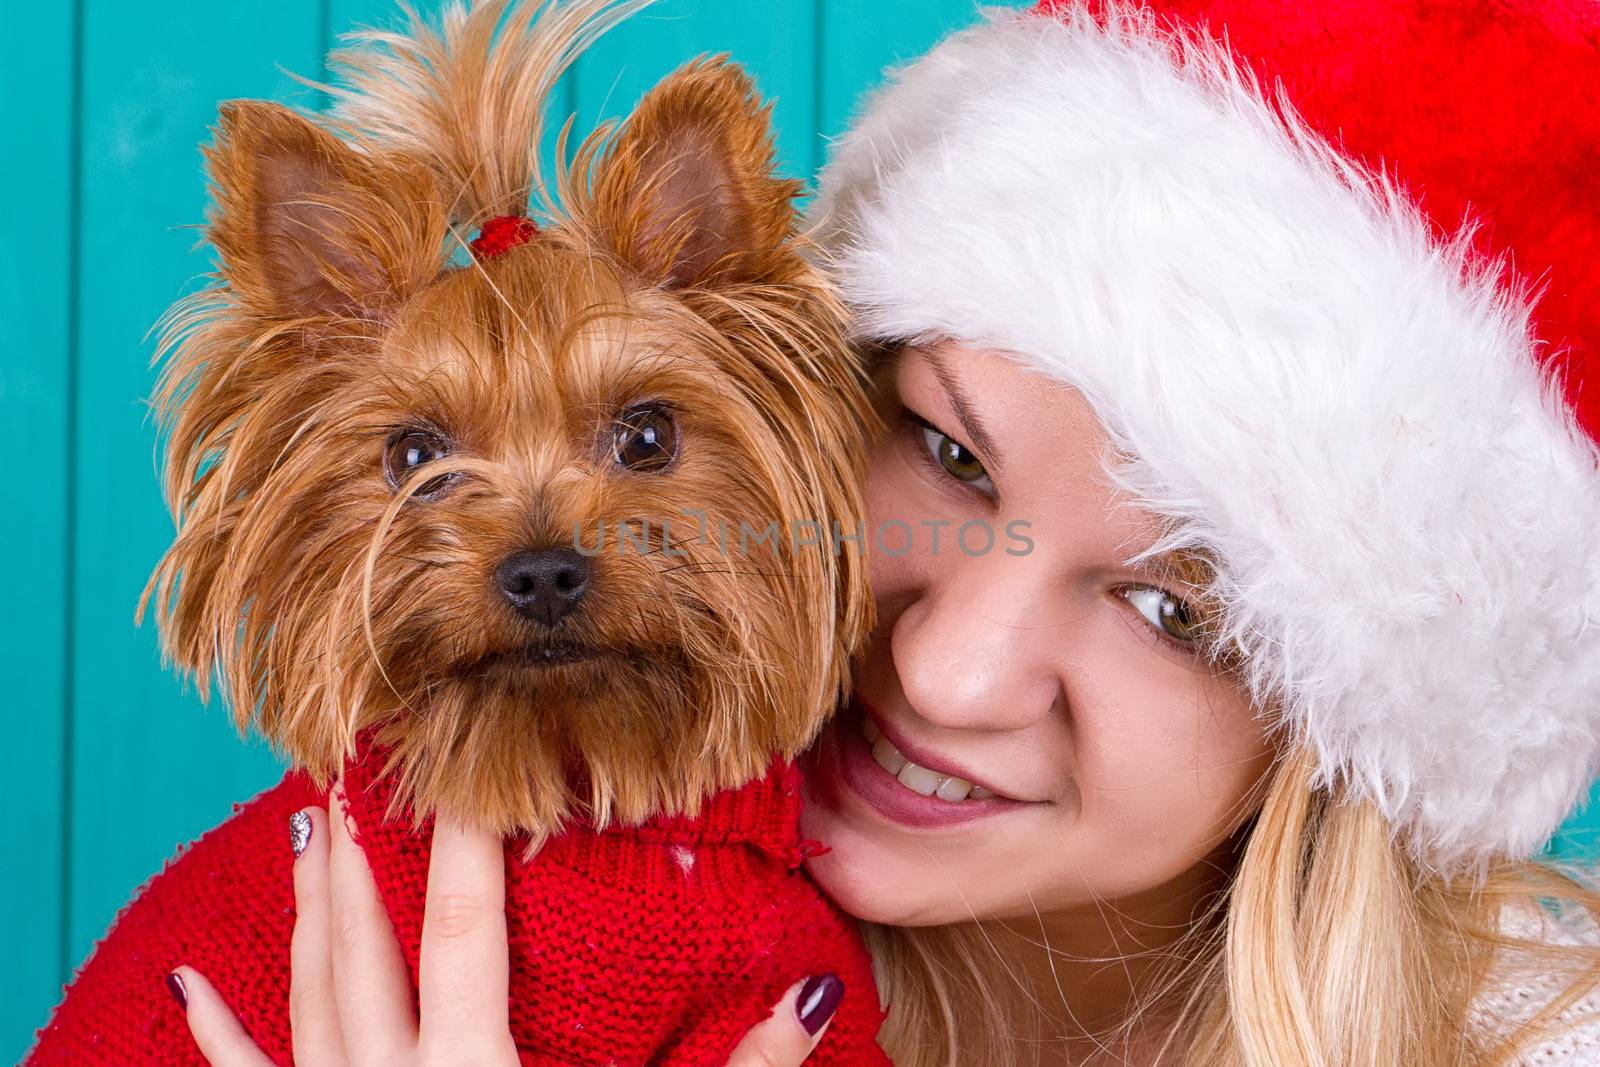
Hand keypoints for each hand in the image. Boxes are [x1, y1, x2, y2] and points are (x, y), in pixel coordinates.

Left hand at [170, 783, 842, 1065]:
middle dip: (363, 851)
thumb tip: (811, 992)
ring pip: (310, 995)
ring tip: (304, 833)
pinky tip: (184, 985)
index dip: (469, 837)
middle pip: (369, 945)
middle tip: (353, 765)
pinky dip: (216, 1036)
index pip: (469, 925)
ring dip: (309, 912)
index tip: (465, 760)